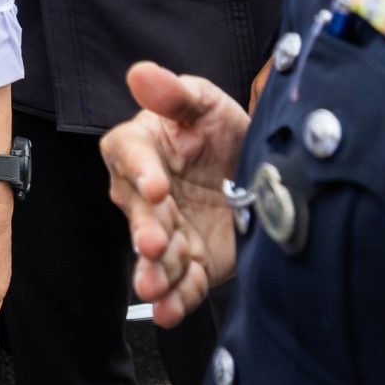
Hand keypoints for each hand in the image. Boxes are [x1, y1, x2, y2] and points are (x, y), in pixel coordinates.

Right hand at [100, 61, 250, 327]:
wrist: (255, 171)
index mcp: (141, 148)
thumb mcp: (205, 102)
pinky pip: (179, 284)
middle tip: (154, 241)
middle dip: (145, 229)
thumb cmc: (218, 130)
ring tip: (153, 287)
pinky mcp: (191, 262)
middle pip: (138, 213)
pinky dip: (174, 301)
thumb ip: (174, 91)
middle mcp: (145, 195)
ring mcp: (168, 232)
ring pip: (154, 255)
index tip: (156, 185)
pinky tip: (169, 311)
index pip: (129, 155)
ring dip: (152, 272)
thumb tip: (140, 73)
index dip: (140, 171)